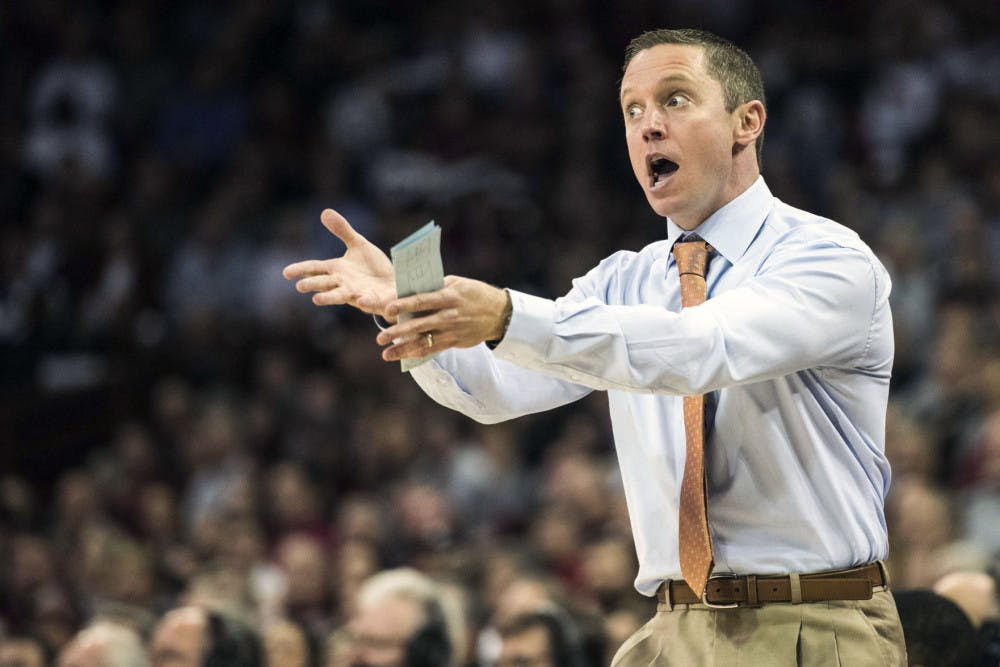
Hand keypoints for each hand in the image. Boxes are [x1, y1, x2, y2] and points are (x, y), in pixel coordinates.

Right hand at [282, 209, 395, 315]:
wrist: (395, 283)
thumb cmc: (373, 267)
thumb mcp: (359, 245)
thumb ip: (342, 231)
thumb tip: (324, 212)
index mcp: (337, 269)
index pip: (315, 268)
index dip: (301, 269)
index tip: (286, 272)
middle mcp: (343, 283)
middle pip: (324, 283)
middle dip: (313, 284)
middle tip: (300, 286)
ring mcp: (357, 293)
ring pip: (340, 296)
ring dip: (329, 298)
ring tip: (316, 300)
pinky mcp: (374, 300)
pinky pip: (368, 302)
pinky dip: (364, 301)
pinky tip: (360, 299)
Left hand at [375, 276, 510, 360]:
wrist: (500, 313)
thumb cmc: (474, 293)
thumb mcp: (457, 283)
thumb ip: (435, 288)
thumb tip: (409, 292)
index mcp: (449, 296)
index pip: (422, 301)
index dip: (403, 305)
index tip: (386, 309)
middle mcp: (449, 316)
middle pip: (419, 325)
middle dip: (398, 332)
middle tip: (380, 337)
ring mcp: (452, 331)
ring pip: (424, 342)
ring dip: (403, 349)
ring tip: (386, 354)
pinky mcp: (454, 342)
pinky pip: (432, 350)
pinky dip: (416, 353)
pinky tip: (402, 356)